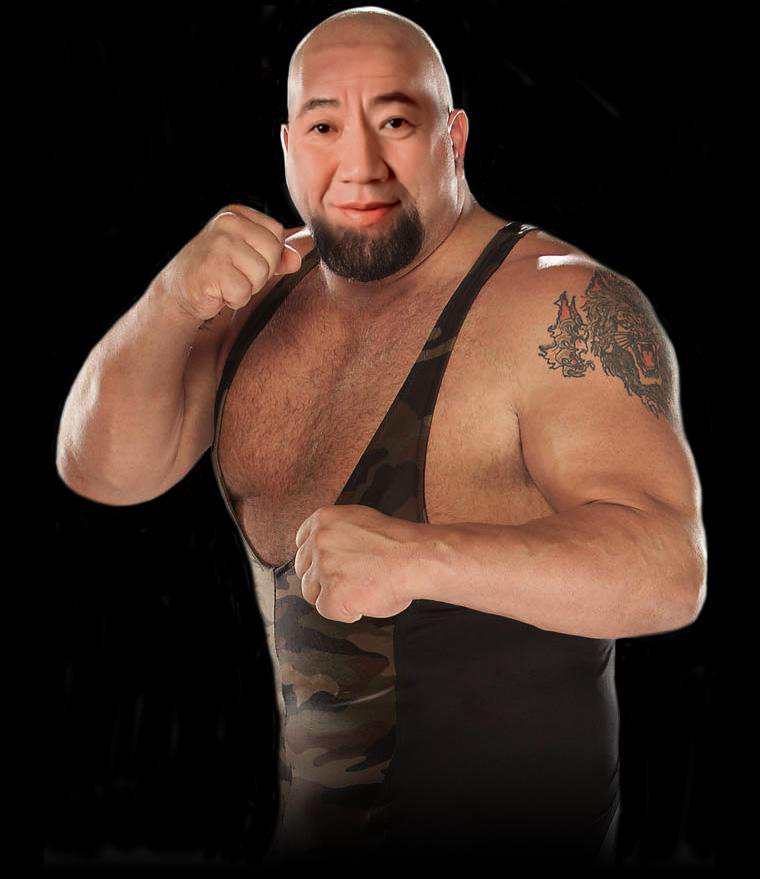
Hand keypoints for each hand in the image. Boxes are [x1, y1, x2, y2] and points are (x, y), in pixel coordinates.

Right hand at [156, 203, 304, 322]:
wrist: (178, 291)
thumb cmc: (217, 273)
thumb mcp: (248, 257)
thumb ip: (276, 255)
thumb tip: (297, 259)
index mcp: (236, 214)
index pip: (276, 233)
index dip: (269, 256)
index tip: (245, 262)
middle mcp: (226, 223)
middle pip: (272, 252)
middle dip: (259, 274)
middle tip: (235, 276)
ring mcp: (217, 244)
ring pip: (260, 273)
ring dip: (246, 288)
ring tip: (225, 283)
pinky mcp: (210, 268)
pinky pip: (243, 291)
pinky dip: (234, 299)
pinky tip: (218, 292)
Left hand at [293, 505, 417, 622]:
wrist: (417, 558)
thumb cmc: (398, 544)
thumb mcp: (359, 522)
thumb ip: (336, 533)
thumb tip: (325, 550)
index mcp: (324, 519)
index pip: (302, 542)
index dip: (316, 558)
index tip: (329, 566)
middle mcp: (319, 540)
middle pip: (304, 570)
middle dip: (323, 579)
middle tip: (349, 581)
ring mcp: (323, 567)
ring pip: (312, 592)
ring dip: (333, 595)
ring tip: (359, 589)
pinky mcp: (332, 593)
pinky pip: (326, 610)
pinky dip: (345, 611)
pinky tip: (363, 600)